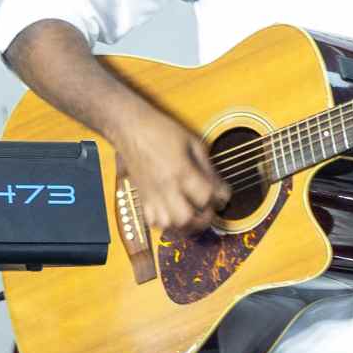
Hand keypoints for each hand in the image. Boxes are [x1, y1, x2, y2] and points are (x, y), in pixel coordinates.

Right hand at [114, 108, 226, 236]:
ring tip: (194, 216)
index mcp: (181, 171)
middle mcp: (164, 186)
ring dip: (185, 225)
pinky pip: (152, 221)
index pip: (206, 196)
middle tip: (209, 211)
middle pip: (185, 218)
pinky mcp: (141, 195)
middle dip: (203, 220)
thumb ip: (208, 168)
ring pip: (167, 224)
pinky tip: (175, 215)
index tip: (222, 195)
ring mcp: (151, 193)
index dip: (220, 199)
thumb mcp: (193, 143)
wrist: (129, 127)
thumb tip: (220, 188)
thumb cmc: (161, 130)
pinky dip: (166, 224)